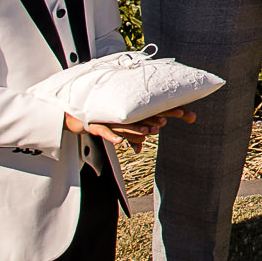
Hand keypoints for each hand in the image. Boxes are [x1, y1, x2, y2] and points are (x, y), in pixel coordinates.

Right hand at [65, 108, 191, 152]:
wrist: (71, 112)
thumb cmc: (99, 119)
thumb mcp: (118, 127)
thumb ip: (131, 138)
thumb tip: (140, 149)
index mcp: (132, 111)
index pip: (155, 110)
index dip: (172, 111)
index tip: (190, 114)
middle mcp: (123, 113)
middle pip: (145, 114)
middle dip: (162, 115)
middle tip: (179, 115)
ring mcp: (110, 118)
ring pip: (127, 124)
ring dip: (139, 128)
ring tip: (153, 131)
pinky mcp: (95, 125)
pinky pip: (104, 132)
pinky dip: (112, 137)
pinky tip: (120, 142)